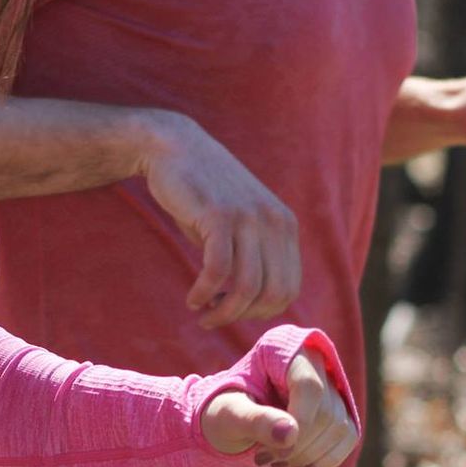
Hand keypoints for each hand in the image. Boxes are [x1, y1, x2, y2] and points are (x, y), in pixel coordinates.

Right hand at [139, 112, 302, 328]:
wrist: (176, 147)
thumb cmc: (204, 194)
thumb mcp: (241, 225)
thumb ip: (253, 257)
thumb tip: (251, 305)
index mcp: (285, 225)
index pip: (289, 289)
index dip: (262, 311)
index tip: (234, 311)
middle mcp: (274, 222)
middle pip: (272, 294)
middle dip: (242, 316)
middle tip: (214, 318)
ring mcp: (248, 218)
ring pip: (246, 288)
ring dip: (222, 312)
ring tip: (202, 313)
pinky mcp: (219, 216)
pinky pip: (218, 272)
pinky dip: (205, 293)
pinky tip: (193, 298)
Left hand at [201, 352, 358, 466]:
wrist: (227, 419)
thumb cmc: (222, 411)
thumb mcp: (228, 414)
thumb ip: (256, 420)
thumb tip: (290, 434)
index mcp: (283, 346)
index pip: (309, 388)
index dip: (299, 425)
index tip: (274, 453)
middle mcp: (313, 358)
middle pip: (327, 411)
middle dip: (297, 446)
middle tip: (263, 460)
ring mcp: (329, 383)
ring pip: (340, 427)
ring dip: (308, 456)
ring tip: (276, 462)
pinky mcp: (339, 408)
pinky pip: (348, 437)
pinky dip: (326, 460)